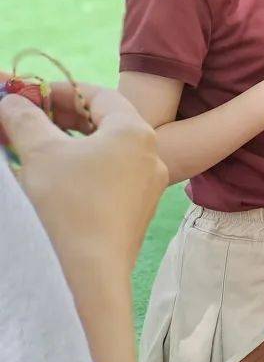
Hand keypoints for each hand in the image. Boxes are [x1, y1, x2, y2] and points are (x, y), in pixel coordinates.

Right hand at [1, 81, 167, 271]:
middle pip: (107, 122)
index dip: (63, 90)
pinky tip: (57, 177)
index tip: (33, 93)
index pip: (100, 95)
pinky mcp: (139, 210)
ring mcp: (149, 184)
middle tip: (31, 116)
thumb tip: (12, 102)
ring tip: (39, 145)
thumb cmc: (68, 205)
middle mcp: (151, 154)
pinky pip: (112, 176)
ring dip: (73, 143)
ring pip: (109, 151)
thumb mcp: (40, 154)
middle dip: (66, 116)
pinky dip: (85, 168)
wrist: (90, 271)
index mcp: (135, 131)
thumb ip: (26, 120)